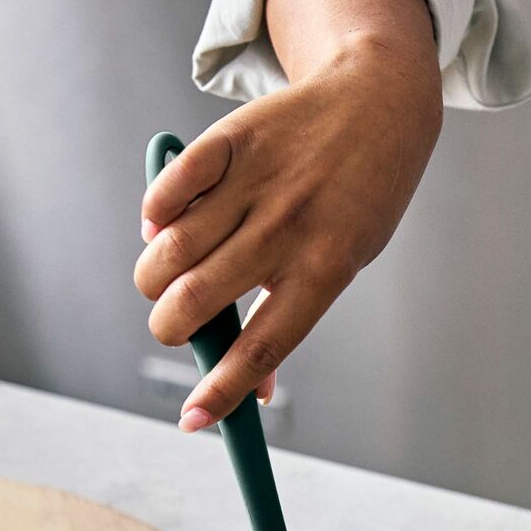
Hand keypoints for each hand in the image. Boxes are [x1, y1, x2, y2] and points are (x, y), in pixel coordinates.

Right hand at [134, 20, 440, 428]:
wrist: (378, 108)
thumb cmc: (353, 205)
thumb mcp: (339, 265)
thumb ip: (288, 317)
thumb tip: (257, 390)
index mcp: (323, 272)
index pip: (264, 347)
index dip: (223, 390)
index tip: (193, 422)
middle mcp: (288, 229)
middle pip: (200, 298)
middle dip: (168, 326)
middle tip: (169, 324)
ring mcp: (258, 183)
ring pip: (172, 247)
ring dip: (152, 275)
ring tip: (161, 276)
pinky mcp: (231, 140)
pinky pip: (170, 189)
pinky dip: (153, 213)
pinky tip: (159, 224)